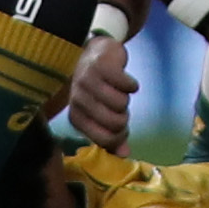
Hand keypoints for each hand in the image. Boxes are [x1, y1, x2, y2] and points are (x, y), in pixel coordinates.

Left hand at [61, 36, 137, 152]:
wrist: (97, 52)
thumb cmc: (99, 88)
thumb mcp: (102, 113)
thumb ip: (112, 135)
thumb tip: (125, 155)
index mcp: (76, 117)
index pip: (104, 139)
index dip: (120, 135)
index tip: (122, 126)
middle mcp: (78, 101)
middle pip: (115, 122)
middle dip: (124, 115)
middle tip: (120, 106)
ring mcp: (88, 82)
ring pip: (121, 103)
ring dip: (126, 98)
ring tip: (119, 91)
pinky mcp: (102, 66)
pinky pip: (126, 85)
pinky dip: (131, 85)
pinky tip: (127, 82)